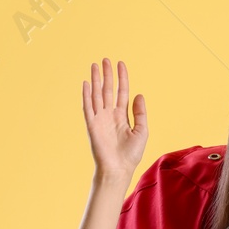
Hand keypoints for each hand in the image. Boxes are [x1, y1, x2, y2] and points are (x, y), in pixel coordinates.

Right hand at [82, 57, 147, 180]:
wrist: (119, 169)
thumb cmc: (131, 154)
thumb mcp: (141, 131)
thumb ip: (140, 113)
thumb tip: (139, 94)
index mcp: (122, 116)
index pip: (122, 92)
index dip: (122, 78)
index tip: (121, 64)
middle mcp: (110, 115)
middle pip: (108, 90)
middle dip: (107, 75)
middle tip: (106, 59)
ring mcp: (100, 119)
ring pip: (97, 95)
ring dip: (96, 80)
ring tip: (95, 65)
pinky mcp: (92, 125)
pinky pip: (88, 107)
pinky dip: (87, 95)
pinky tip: (87, 82)